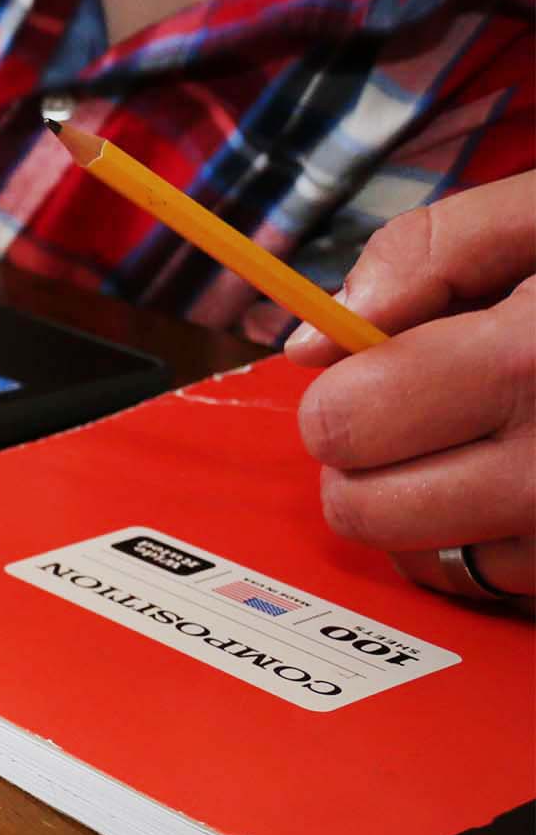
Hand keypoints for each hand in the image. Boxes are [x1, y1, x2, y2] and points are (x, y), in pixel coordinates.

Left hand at [283, 171, 535, 602]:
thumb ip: (433, 252)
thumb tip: (320, 336)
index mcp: (533, 364)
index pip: (343, 424)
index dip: (343, 391)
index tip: (377, 367)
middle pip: (367, 513)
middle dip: (371, 459)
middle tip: (426, 408)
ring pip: (432, 559)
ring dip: (437, 506)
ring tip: (501, 435)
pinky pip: (507, 583)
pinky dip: (503, 537)